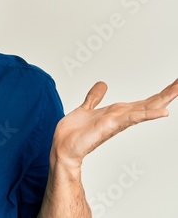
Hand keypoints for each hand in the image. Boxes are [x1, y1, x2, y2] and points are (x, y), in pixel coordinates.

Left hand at [51, 79, 177, 168]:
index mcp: (119, 112)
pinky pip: (131, 118)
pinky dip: (147, 114)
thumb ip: (95, 97)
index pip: (145, 101)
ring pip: (145, 108)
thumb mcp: (87, 108)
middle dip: (168, 93)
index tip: (177, 83)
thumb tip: (103, 84)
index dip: (161, 93)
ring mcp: (118, 121)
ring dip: (163, 99)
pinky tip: (162, 112)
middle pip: (151, 103)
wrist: (63, 147)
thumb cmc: (75, 133)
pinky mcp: (110, 125)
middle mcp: (122, 117)